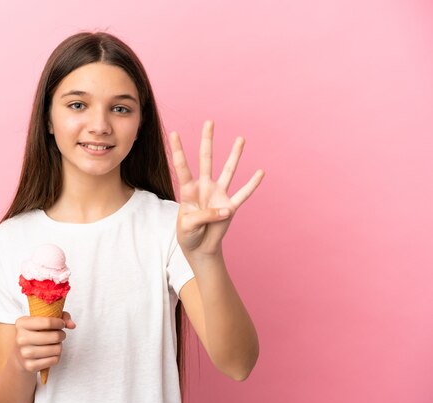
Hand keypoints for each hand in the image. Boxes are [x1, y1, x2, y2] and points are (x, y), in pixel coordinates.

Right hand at [12, 311, 75, 374]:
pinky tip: (51, 353)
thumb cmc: (35, 332)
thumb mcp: (43, 319)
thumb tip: (72, 325)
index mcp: (22, 323)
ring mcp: (24, 353)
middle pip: (54, 336)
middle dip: (62, 335)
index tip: (61, 324)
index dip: (60, 322)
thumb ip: (61, 316)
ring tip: (55, 344)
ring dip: (59, 346)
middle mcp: (21, 338)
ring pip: (56, 349)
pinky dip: (57, 356)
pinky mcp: (30, 366)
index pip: (48, 322)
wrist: (20, 353)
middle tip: (60, 335)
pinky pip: (54, 360)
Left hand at [169, 120, 263, 256]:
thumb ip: (204, 216)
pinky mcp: (230, 207)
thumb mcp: (188, 226)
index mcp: (188, 190)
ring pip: (228, 171)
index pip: (182, 167)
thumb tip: (226, 209)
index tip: (174, 133)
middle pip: (206, 159)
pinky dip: (252, 184)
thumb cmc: (188, 234)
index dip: (178, 151)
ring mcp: (218, 195)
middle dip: (207, 141)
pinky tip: (260, 173)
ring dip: (234, 155)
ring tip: (241, 139)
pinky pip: (243, 194)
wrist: (199, 247)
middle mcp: (204, 188)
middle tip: (209, 122)